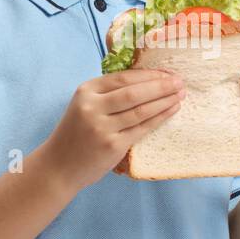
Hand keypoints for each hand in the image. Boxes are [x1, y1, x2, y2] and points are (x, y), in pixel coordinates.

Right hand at [43, 69, 185, 191]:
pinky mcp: (112, 146)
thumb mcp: (84, 105)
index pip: (123, 77)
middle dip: (161, 86)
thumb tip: (146, 79)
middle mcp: (92, 107)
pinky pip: (142, 128)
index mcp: (86, 91)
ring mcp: (102, 127)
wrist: (59, 166)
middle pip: (134, 92)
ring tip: (180, 94)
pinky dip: (160, 118)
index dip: (148, 74)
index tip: (166, 72)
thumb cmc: (76, 133)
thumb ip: (107, 93)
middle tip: (179, 81)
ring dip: (164, 101)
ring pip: (141, 110)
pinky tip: (171, 110)